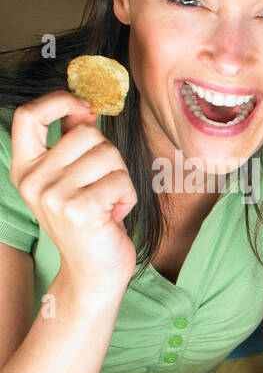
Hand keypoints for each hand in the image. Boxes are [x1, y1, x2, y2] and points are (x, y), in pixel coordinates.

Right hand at [10, 91, 136, 296]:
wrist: (93, 270)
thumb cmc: (89, 219)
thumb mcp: (71, 179)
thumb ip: (72, 143)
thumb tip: (85, 105)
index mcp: (25, 168)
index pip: (26, 115)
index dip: (57, 101)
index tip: (85, 105)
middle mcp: (33, 180)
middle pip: (85, 134)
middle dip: (108, 155)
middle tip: (104, 184)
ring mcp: (53, 195)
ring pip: (107, 155)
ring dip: (120, 177)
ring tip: (108, 201)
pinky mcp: (79, 210)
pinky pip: (120, 181)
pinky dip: (128, 196)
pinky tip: (114, 214)